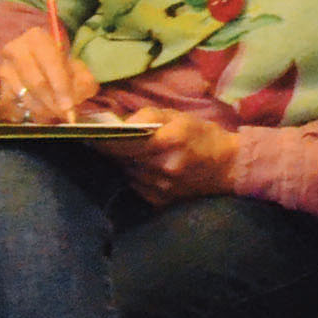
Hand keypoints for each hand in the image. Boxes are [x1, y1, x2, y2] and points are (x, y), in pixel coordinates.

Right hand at [0, 33, 97, 124]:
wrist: (39, 63)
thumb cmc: (61, 65)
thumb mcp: (78, 67)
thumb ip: (83, 80)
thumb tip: (74, 100)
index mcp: (37, 38)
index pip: (51, 62)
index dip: (61, 86)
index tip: (69, 105)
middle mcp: (15, 50)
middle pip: (35, 82)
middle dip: (52, 101)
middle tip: (64, 113)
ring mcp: (4, 68)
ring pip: (23, 95)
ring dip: (42, 109)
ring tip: (56, 113)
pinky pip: (11, 105)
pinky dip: (26, 113)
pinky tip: (40, 114)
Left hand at [105, 112, 240, 204]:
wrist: (228, 166)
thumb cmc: (203, 135)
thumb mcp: (180, 116)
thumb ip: (148, 115)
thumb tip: (121, 124)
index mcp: (167, 140)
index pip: (122, 141)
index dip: (102, 139)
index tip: (88, 134)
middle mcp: (161, 166)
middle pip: (121, 158)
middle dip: (110, 149)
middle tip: (100, 140)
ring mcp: (159, 187)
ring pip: (126, 173)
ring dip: (123, 163)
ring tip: (125, 153)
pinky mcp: (158, 201)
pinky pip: (135, 185)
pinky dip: (134, 176)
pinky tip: (141, 168)